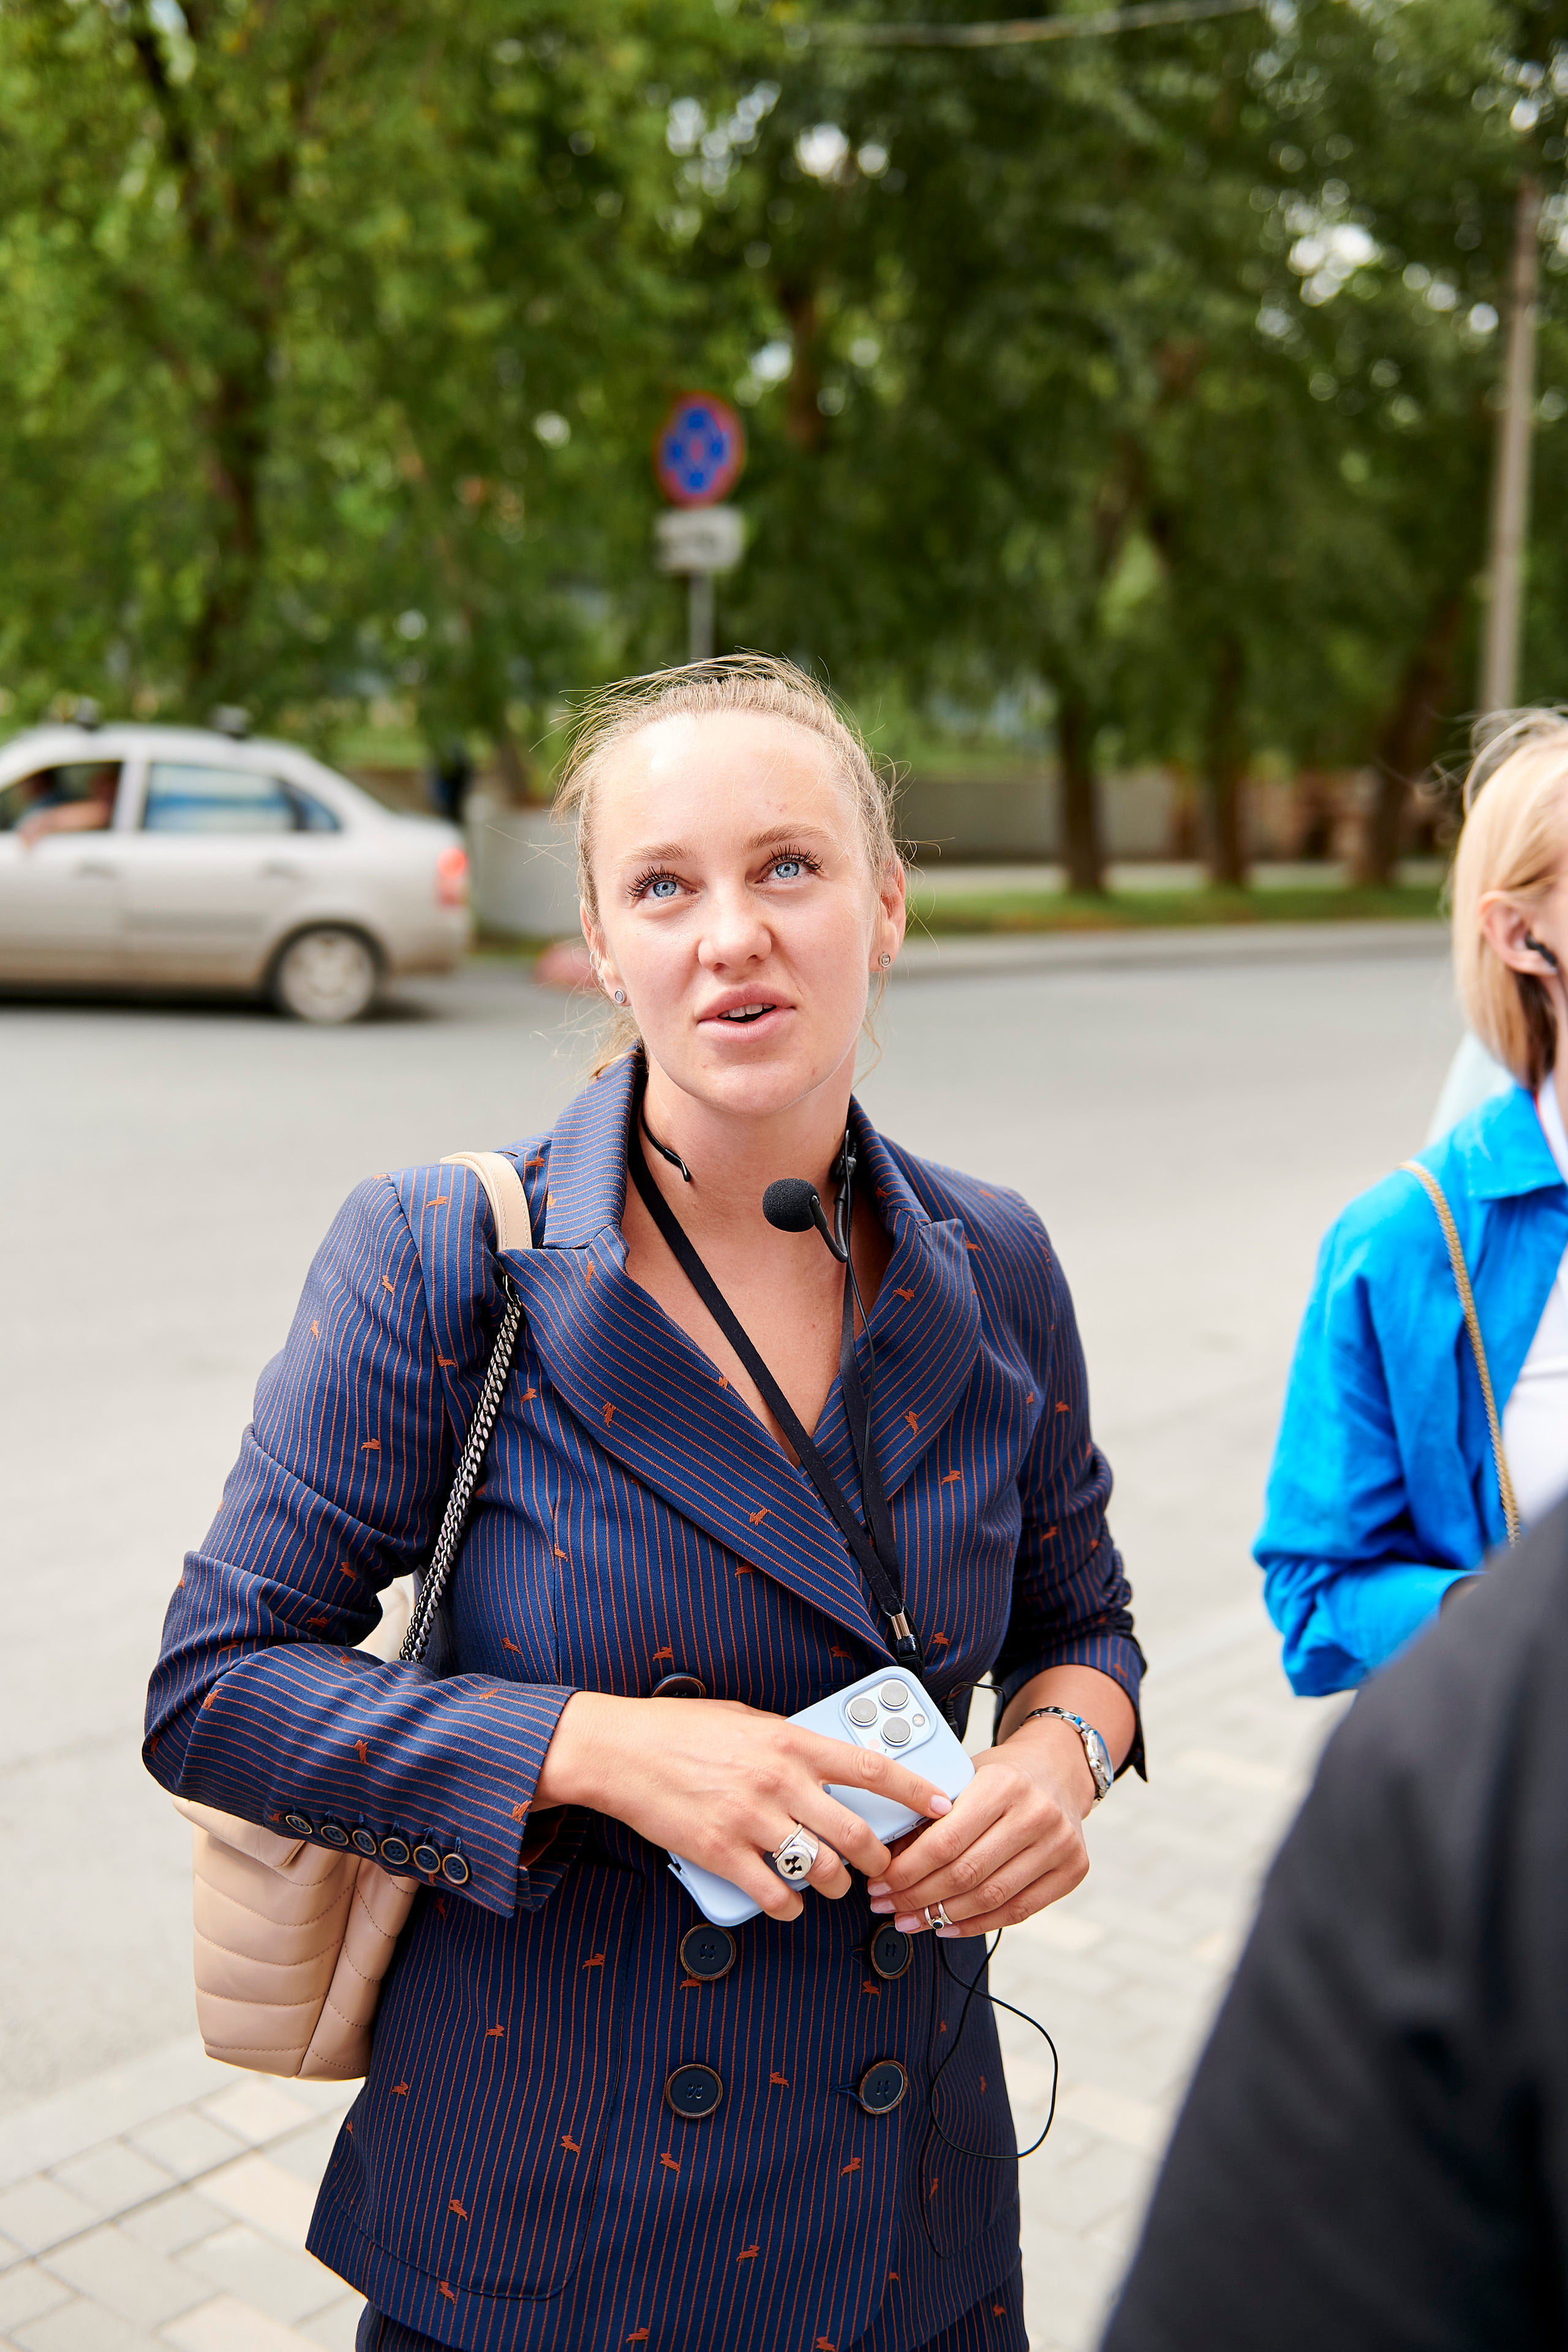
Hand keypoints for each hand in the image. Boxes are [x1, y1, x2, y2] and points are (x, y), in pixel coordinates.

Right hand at [538, 1691, 954, 1921]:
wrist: (620, 1750)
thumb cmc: (681, 1730)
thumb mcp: (747, 1719)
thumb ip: (789, 1742)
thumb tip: (823, 1763)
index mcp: (790, 1741)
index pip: (869, 1767)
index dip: (914, 1790)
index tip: (942, 1805)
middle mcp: (777, 1780)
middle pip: (855, 1834)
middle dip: (879, 1860)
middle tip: (882, 1868)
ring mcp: (750, 1820)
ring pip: (821, 1870)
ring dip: (837, 1887)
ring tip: (834, 1886)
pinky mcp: (720, 1854)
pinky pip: (774, 1895)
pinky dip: (789, 1907)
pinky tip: (788, 1902)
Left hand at [866, 1719, 1093, 1936]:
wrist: (1058, 1769)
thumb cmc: (1002, 1775)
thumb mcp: (964, 1775)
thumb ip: (930, 1813)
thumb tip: (887, 1860)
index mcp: (1002, 1784)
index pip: (946, 1841)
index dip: (907, 1870)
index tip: (880, 1884)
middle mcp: (1036, 1813)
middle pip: (966, 1873)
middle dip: (918, 1897)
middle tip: (888, 1906)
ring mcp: (1060, 1844)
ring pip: (990, 1898)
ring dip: (942, 1917)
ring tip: (911, 1920)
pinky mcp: (1073, 1869)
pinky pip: (1018, 1911)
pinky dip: (977, 1924)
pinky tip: (947, 1926)